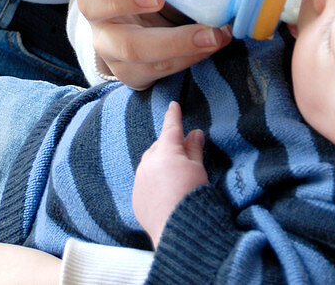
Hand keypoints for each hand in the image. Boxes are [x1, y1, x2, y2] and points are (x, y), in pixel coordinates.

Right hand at [77, 0, 230, 88]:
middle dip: (169, 42)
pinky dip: (188, 61)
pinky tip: (211, 45)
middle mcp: (99, 28)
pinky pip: (158, 74)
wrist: (127, 2)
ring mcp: (114, 56)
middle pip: (126, 45)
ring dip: (188, 53)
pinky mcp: (132, 73)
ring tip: (221, 36)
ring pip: (146, 65)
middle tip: (207, 32)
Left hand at [133, 101, 207, 247]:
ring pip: (150, 165)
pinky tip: (165, 194)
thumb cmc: (192, 195)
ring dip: (160, 166)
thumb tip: (195, 133)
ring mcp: (140, 179)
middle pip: (159, 147)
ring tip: (175, 179)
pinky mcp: (136, 197)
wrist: (178, 229)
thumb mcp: (198, 169)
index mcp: (166, 150)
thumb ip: (194, 148)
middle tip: (184, 158)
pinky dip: (153, 183)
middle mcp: (148, 161)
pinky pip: (145, 183)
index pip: (171, 127)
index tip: (173, 105)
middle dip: (169, 148)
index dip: (173, 115)